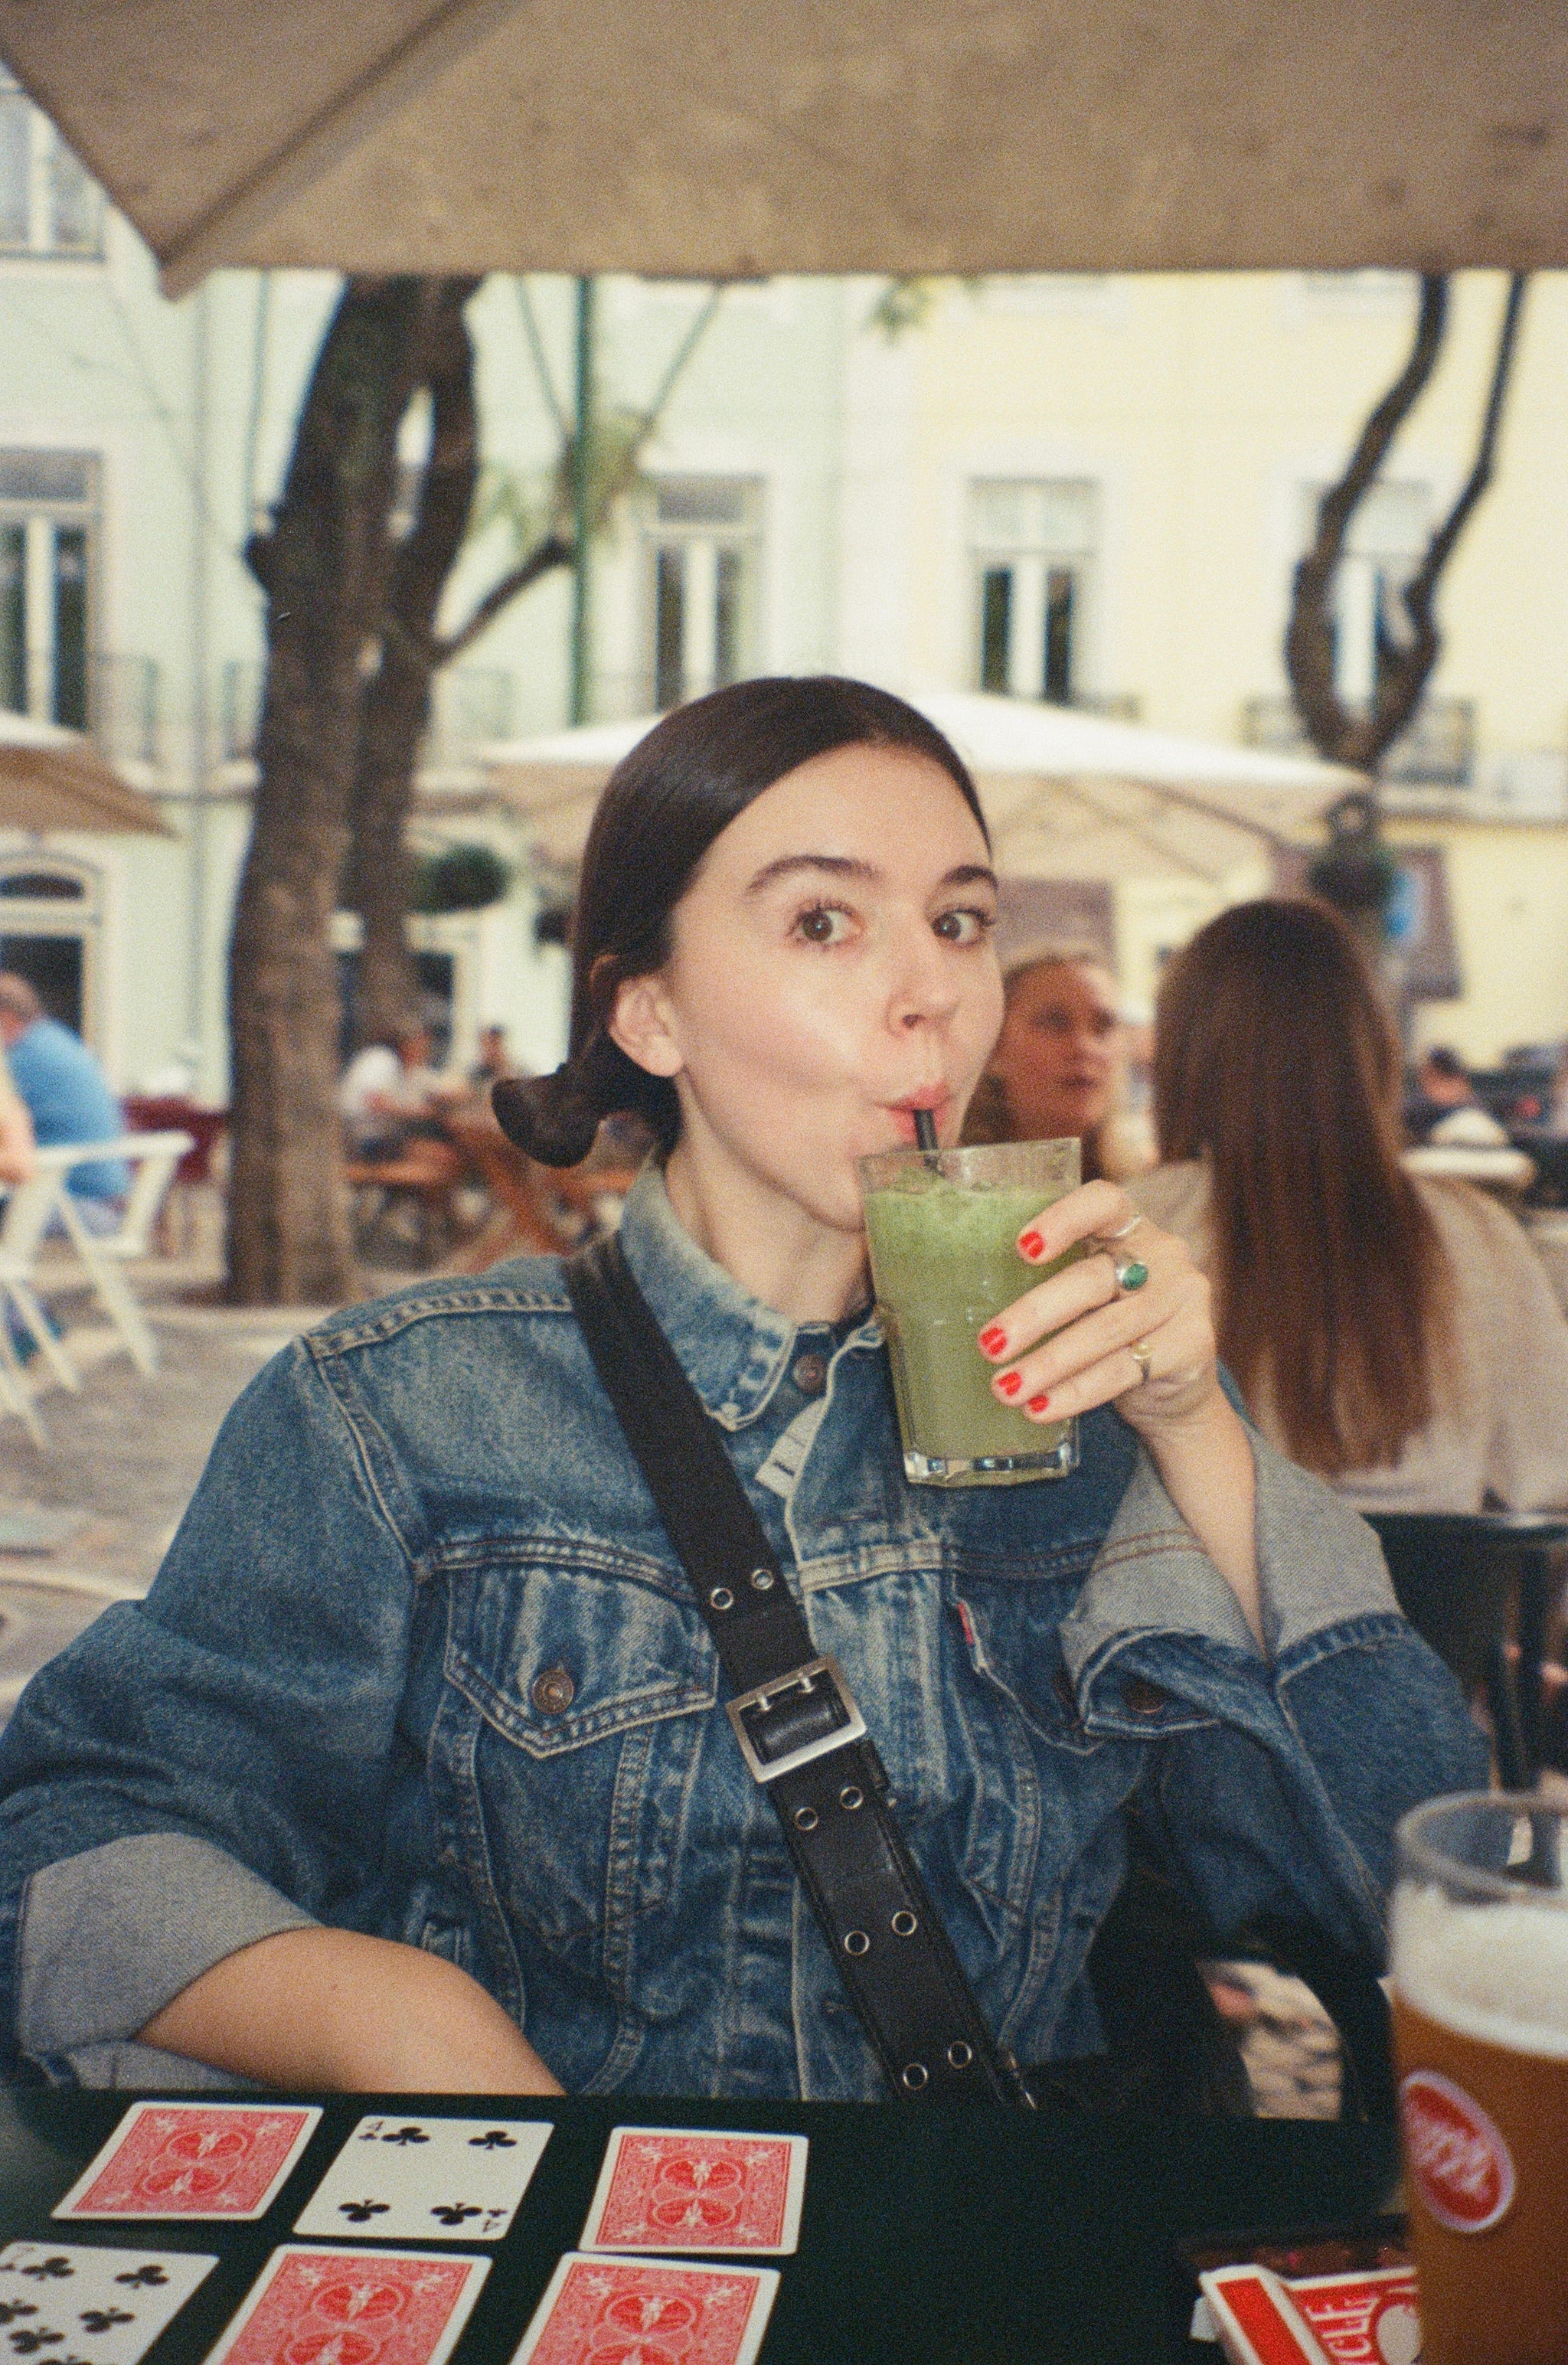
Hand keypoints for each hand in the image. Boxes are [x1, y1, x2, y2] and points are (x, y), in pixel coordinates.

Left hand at [974, 1178, 1220, 1446]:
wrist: (1176, 1388)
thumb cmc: (1111, 1328)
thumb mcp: (1089, 1295)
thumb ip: (1051, 1282)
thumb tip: (968, 1307)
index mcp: (1131, 1227)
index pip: (1104, 1202)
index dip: (1063, 1218)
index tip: (1021, 1248)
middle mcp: (1163, 1255)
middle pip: (1093, 1280)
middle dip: (1035, 1315)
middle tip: (989, 1344)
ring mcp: (1183, 1299)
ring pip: (1105, 1331)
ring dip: (1048, 1364)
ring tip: (1005, 1388)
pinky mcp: (1194, 1345)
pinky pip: (1124, 1370)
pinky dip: (1076, 1392)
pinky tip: (1041, 1407)